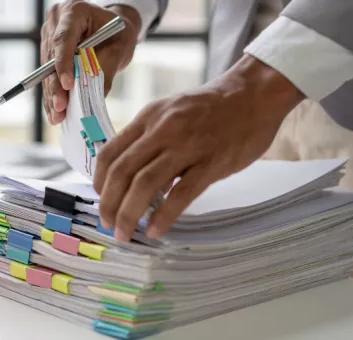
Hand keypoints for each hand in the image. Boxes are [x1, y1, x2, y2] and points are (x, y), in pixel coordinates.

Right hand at [40, 0, 141, 124]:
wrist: (114, 31)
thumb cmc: (118, 34)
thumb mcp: (118, 48)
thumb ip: (106, 69)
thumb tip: (96, 98)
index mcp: (74, 10)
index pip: (63, 39)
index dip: (63, 64)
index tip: (68, 86)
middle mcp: (56, 20)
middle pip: (52, 57)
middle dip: (56, 86)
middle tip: (60, 108)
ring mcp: (49, 35)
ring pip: (47, 69)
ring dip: (52, 94)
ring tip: (57, 116)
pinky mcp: (48, 51)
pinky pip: (48, 75)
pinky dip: (53, 93)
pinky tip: (54, 111)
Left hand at [93, 54, 304, 240]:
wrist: (254, 94)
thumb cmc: (211, 108)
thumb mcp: (170, 113)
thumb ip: (149, 140)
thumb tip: (132, 177)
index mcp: (148, 117)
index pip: (110, 152)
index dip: (99, 180)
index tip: (100, 198)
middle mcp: (162, 130)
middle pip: (122, 171)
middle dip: (109, 203)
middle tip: (108, 224)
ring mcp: (187, 146)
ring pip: (145, 183)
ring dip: (129, 213)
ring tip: (125, 233)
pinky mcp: (212, 162)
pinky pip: (181, 193)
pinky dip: (163, 215)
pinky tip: (155, 230)